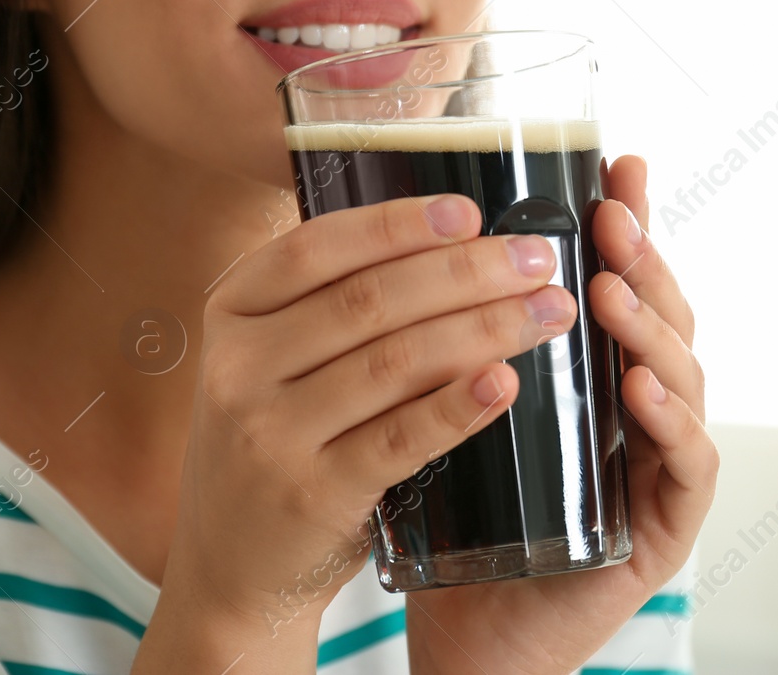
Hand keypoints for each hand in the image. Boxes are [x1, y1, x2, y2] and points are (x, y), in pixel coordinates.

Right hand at [149, 192, 573, 667]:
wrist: (230, 567)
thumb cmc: (273, 441)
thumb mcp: (269, 359)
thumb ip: (328, 302)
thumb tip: (451, 239)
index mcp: (231, 310)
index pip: (318, 248)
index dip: (397, 224)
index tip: (469, 212)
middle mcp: (238, 366)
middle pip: (368, 300)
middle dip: (466, 272)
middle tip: (538, 259)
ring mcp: (270, 433)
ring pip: (394, 362)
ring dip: (484, 329)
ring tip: (547, 311)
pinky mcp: (312, 493)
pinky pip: (401, 438)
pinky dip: (458, 406)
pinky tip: (506, 382)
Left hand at [405, 154, 717, 674]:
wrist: (466, 629)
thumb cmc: (455, 515)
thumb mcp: (446, 402)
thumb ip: (449, 333)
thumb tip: (401, 239)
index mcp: (589, 370)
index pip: (620, 280)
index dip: (627, 222)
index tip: (616, 163)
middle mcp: (634, 406)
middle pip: (660, 314)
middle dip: (641, 257)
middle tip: (612, 213)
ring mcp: (656, 465)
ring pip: (682, 377)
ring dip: (650, 327)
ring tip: (611, 289)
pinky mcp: (663, 529)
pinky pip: (687, 467)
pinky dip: (671, 422)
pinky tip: (640, 388)